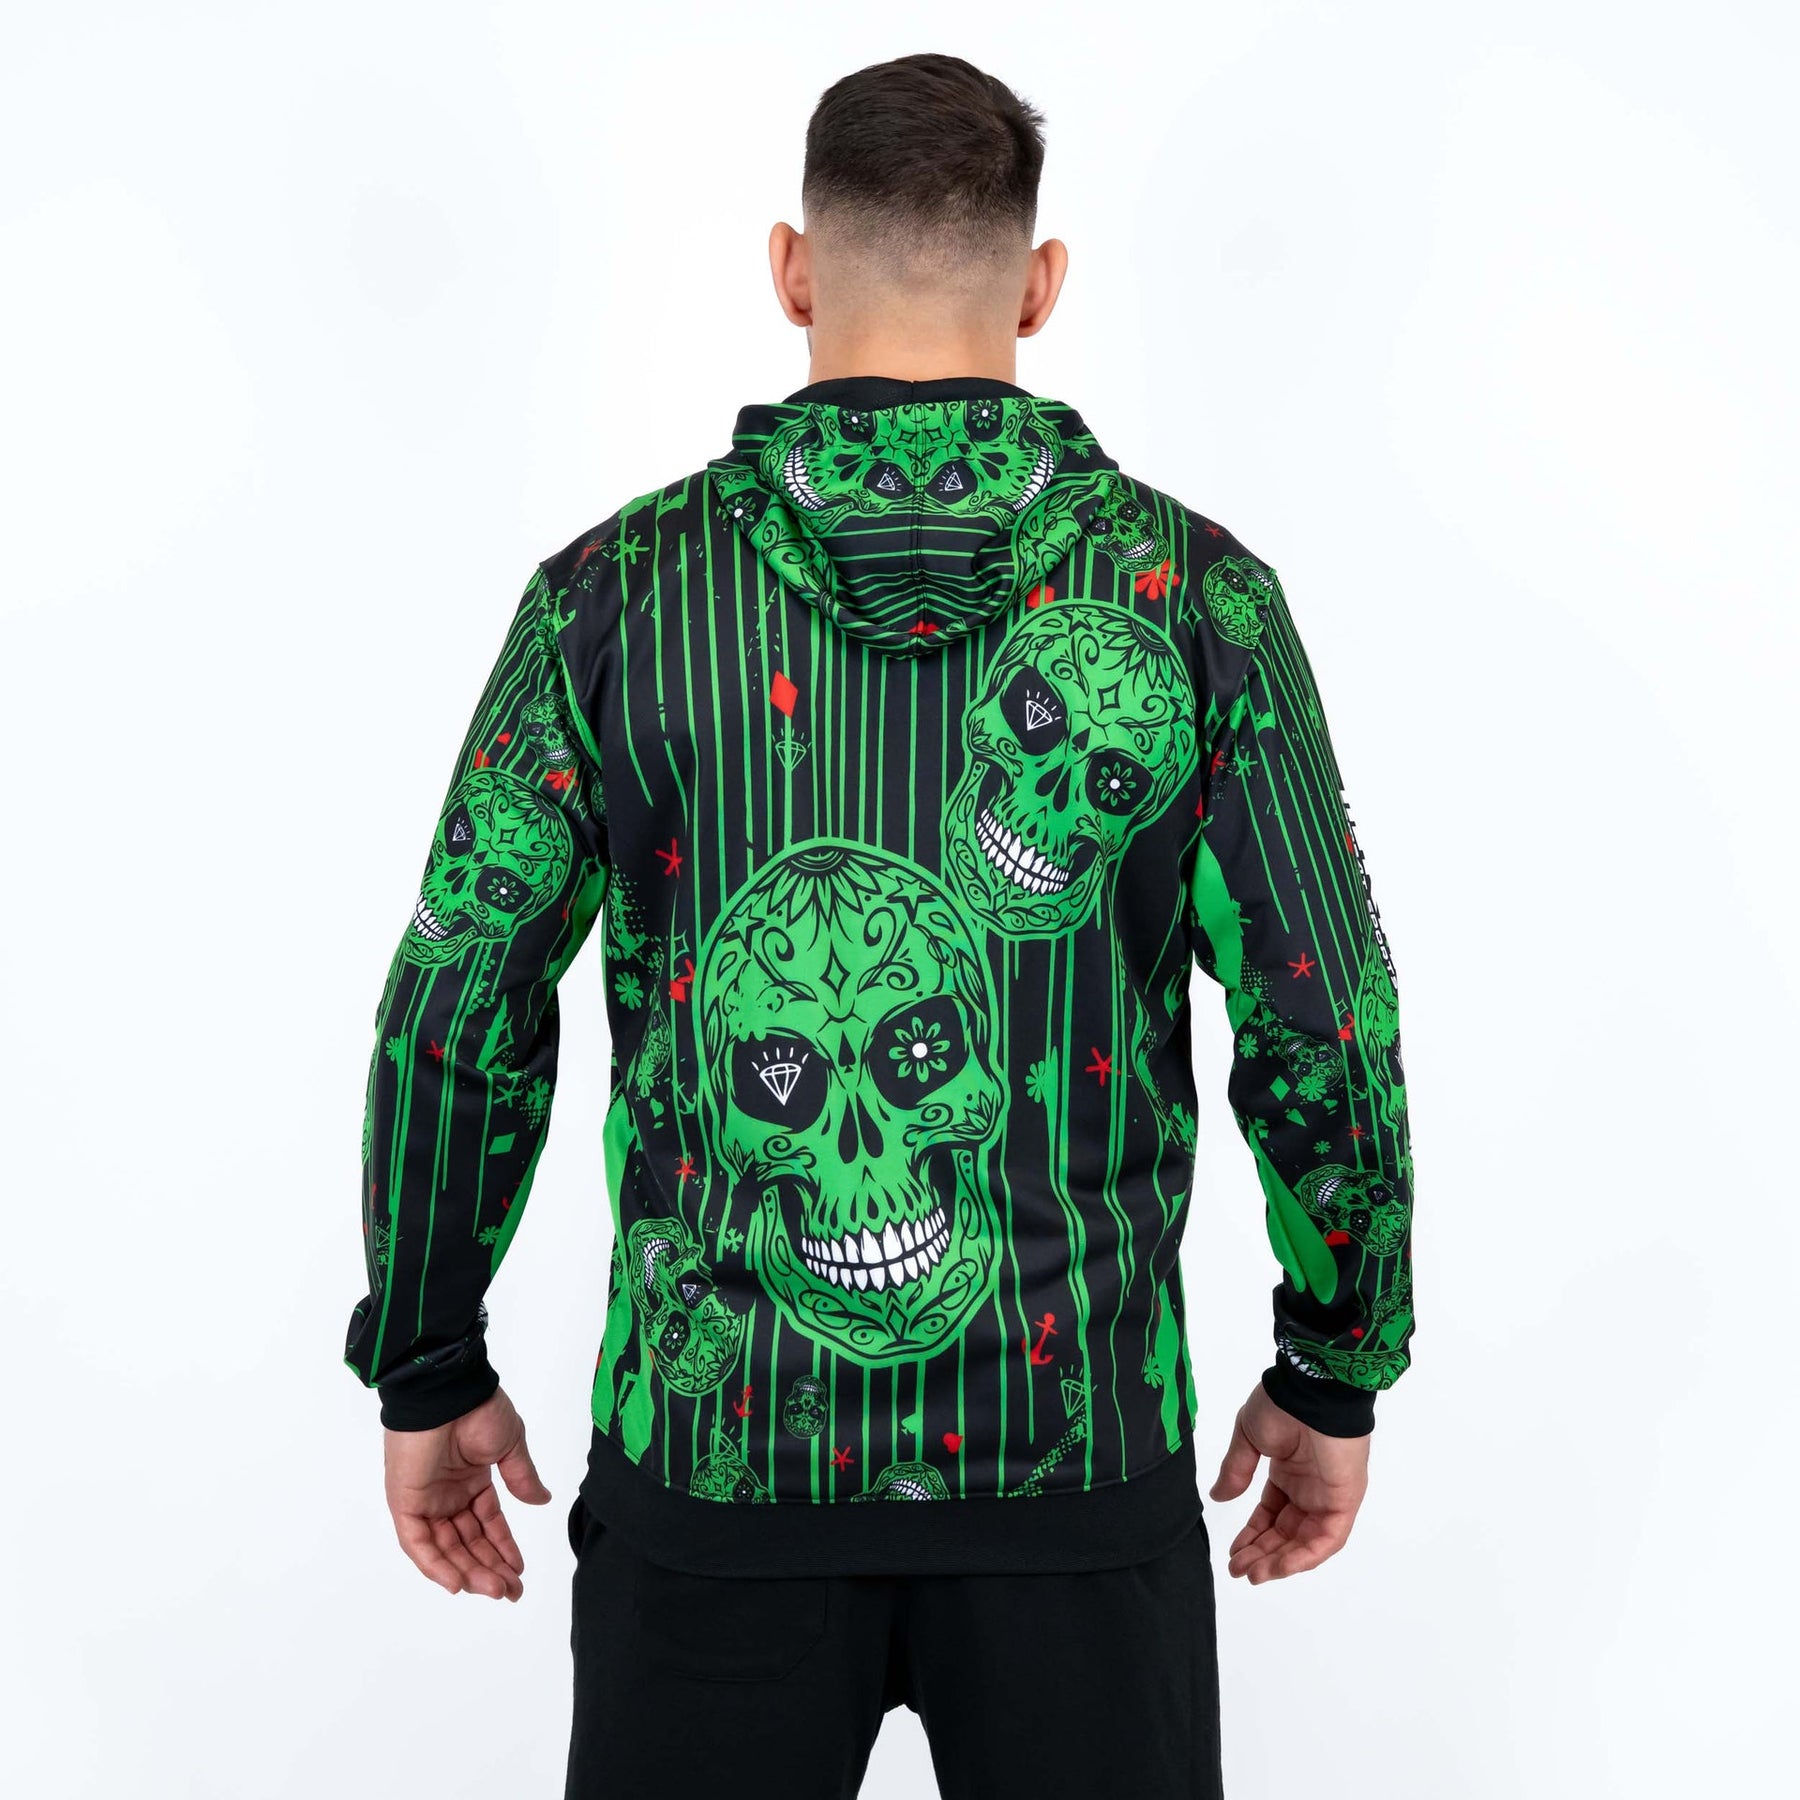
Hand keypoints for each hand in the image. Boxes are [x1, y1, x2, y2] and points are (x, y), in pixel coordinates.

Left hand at [383, 1387, 550, 1600]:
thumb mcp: (510, 1446)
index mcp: (471, 1480)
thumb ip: (522, 1478)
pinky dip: (435, 1565)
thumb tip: (542, 1501)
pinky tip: (458, 1582)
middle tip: (511, 1591)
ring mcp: (425, 1500)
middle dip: (490, 1569)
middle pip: (468, 1543)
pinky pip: (418, 1543)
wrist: (448, 1392)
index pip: (488, 1525)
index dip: (503, 1549)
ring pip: (445, 1548)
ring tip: (495, 1589)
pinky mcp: (404, 1503)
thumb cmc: (478, 1409)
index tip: (519, 1572)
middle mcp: (447, 1495)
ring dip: (468, 1572)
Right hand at [1209, 1383, 1369, 1583]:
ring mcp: (1328, 1496)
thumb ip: (1236, 1470)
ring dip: (1280, 1561)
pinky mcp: (1344, 1501)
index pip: (1271, 1514)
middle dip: (1261, 1553)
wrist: (1313, 1390)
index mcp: (1289, 1472)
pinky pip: (1327, 1539)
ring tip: (1253, 1574)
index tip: (1233, 1553)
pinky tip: (1278, 1566)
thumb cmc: (1282, 1405)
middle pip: (1286, 1533)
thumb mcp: (1248, 1438)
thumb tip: (1219, 1497)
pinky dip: (1304, 1556)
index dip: (1252, 1534)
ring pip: (1305, 1541)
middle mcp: (1310, 1488)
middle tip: (1238, 1569)